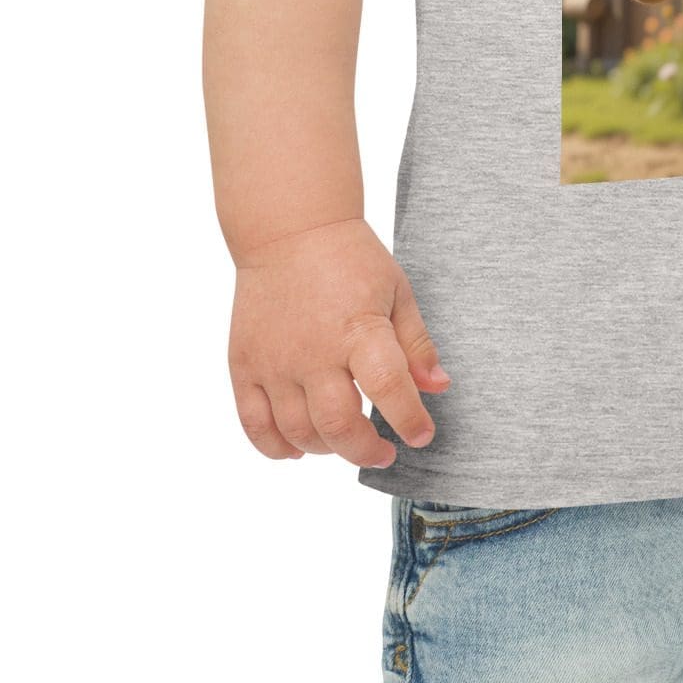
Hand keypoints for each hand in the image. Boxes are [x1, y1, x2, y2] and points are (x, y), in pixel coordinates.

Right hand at [226, 218, 450, 466]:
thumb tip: (438, 387)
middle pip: (338, 425)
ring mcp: (274, 362)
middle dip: (366, 451)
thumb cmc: (349, 259)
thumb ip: (416, 343)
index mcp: (359, 329)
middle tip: (384, 451)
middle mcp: (313, 352)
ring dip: (327, 450)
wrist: (288, 231)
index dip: (410, 420)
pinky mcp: (244, 365)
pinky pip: (254, 425)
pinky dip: (276, 448)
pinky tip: (298, 448)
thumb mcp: (396, 291)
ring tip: (345, 440)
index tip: (422, 435)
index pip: (389, 389)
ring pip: (298, 433)